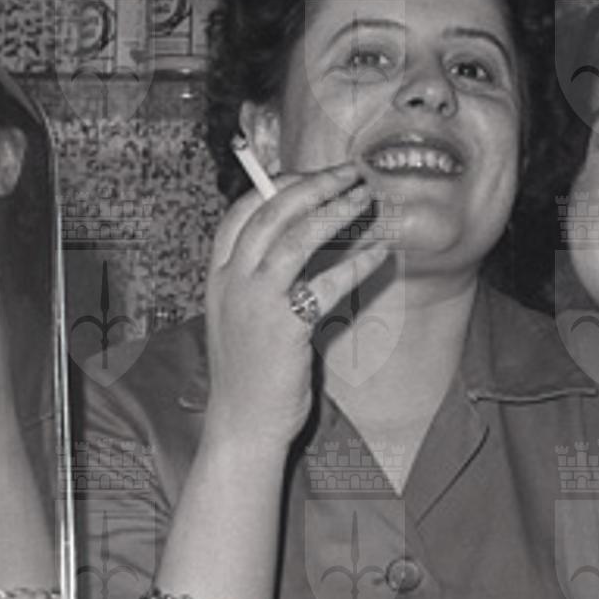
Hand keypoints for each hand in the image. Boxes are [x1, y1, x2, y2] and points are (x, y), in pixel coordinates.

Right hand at [202, 161, 389, 450]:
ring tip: (365, 197)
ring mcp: (254, 302)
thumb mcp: (243, 316)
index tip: (312, 175)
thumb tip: (305, 244)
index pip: (242, 211)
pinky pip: (326, 283)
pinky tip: (380, 251)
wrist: (242, 424)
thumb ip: (263, 280)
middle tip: (349, 174)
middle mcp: (231, 281)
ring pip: (296, 235)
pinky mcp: (283, 327)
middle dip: (314, 184)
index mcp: (218, 275)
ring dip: (336, 210)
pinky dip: (357, 262)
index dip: (278, 184)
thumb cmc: (249, 372)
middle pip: (271, 211)